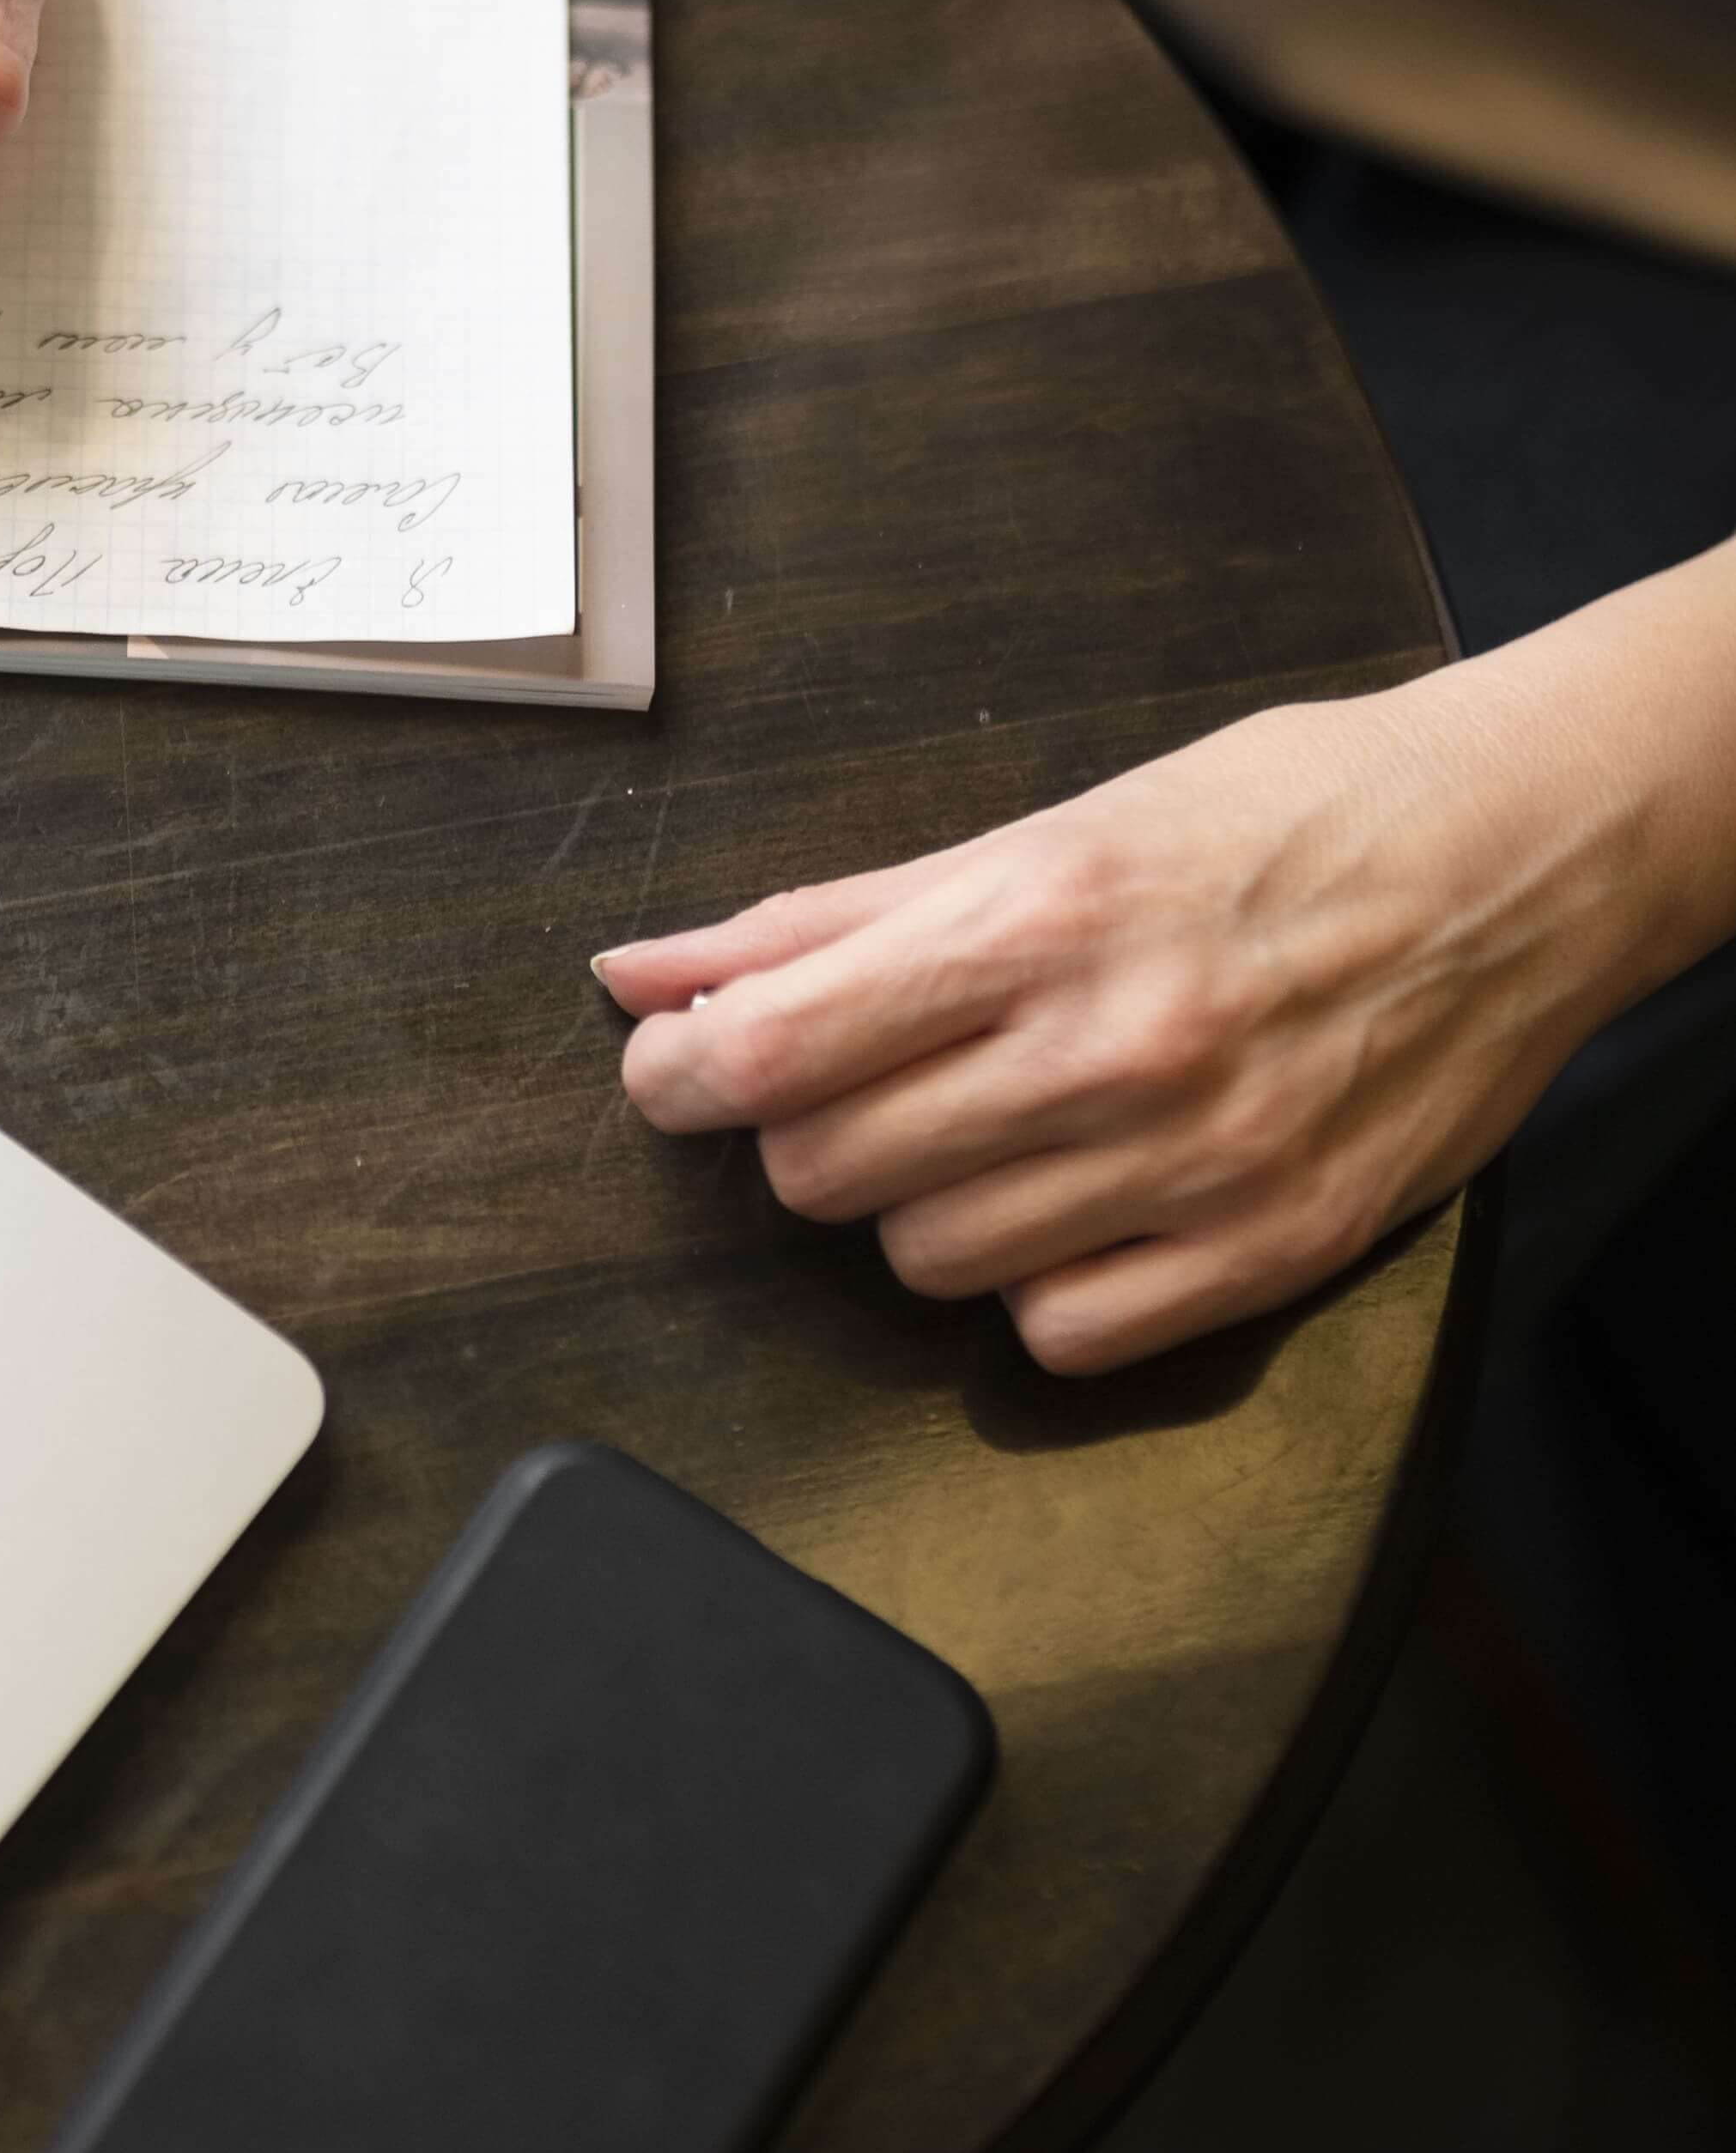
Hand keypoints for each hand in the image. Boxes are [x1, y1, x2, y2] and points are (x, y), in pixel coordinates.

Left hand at [595, 635, 1710, 1372]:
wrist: (1513, 856)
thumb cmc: (1278, 816)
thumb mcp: (1044, 827)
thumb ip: (828, 919)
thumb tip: (639, 973)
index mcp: (1040, 919)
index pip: (776, 1048)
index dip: (686, 1073)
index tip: (680, 1067)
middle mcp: (1110, 1051)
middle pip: (828, 1170)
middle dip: (811, 1129)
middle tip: (871, 1076)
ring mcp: (1196, 1166)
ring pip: (927, 1263)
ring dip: (924, 1204)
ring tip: (999, 1122)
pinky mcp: (1273, 1254)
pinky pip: (1057, 1336)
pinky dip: (1038, 1283)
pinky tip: (1081, 1198)